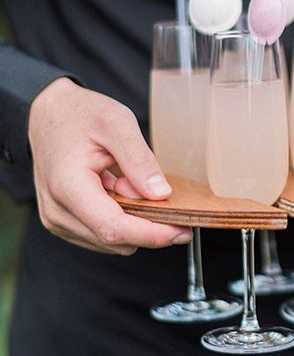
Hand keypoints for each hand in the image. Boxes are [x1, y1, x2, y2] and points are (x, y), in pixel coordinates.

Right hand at [28, 77, 192, 254]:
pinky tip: (123, 193)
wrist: (48, 114)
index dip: (151, 234)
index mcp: (68, 186)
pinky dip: (123, 219)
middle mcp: (57, 211)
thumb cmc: (80, 114)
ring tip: (135, 185)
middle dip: (151, 230)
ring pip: (112, 242)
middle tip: (176, 206)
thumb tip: (161, 194)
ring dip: (135, 222)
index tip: (182, 230)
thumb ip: (139, 159)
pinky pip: (103, 233)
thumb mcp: (117, 123)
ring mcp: (58, 219)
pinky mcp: (65, 221)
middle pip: (115, 240)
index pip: (113, 228)